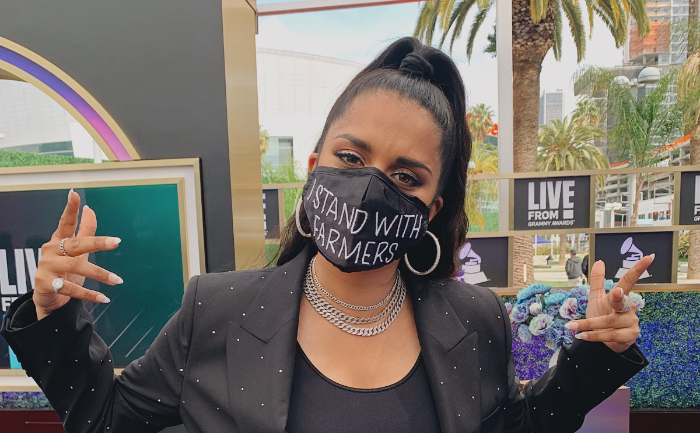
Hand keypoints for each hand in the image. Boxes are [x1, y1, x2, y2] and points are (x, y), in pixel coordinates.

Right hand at [33, 189, 122, 319]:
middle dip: (97, 243)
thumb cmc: (64, 269)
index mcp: (59, 240)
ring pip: (75, 267)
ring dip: (99, 273)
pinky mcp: (45, 284)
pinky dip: (88, 294)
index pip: (65, 222)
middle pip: (76, 244)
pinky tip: (104, 297)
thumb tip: (90, 209)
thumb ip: (84, 231)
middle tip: (116, 242)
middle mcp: (51, 251)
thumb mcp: (76, 250)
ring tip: (117, 280)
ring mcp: (47, 267)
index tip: (74, 194)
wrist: (48, 297)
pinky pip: (70, 288)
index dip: (70, 208)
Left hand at [564, 256, 652, 352]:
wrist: (608, 341)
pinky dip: (594, 336)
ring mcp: (631, 322)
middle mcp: (628, 307)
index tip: (649, 257)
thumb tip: (599, 261)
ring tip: (571, 326)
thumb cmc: (603, 315)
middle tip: (615, 291)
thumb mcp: (597, 298)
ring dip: (588, 325)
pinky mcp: (630, 335)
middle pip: (621, 301)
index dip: (638, 269)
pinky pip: (610, 335)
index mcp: (620, 296)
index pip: (629, 280)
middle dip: (618, 296)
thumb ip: (598, 281)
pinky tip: (582, 336)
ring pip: (609, 322)